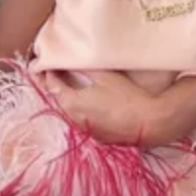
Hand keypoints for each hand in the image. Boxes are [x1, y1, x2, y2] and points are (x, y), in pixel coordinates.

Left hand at [43, 70, 158, 145]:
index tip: (47, 64)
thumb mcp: (105, 76)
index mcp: (72, 102)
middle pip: (59, 100)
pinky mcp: (98, 136)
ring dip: (68, 99)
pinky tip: (89, 104)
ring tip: (71, 86)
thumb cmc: (126, 96)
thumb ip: (85, 67)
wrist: (149, 122)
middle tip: (57, 72)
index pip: (52, 86)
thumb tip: (72, 59)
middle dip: (56, 86)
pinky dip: (80, 110)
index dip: (48, 74)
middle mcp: (74, 119)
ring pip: (70, 112)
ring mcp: (86, 130)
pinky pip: (82, 120)